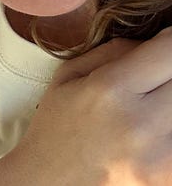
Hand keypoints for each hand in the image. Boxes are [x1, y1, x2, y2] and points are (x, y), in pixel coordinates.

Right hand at [0, 30, 171, 184]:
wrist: (51, 185)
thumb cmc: (58, 126)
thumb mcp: (70, 74)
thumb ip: (116, 51)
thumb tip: (158, 43)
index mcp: (111, 89)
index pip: (169, 50)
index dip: (170, 40)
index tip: (165, 43)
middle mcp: (142, 124)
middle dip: (170, 72)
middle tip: (155, 77)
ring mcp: (162, 160)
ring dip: (170, 100)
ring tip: (153, 103)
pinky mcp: (170, 181)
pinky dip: (169, 127)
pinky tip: (153, 128)